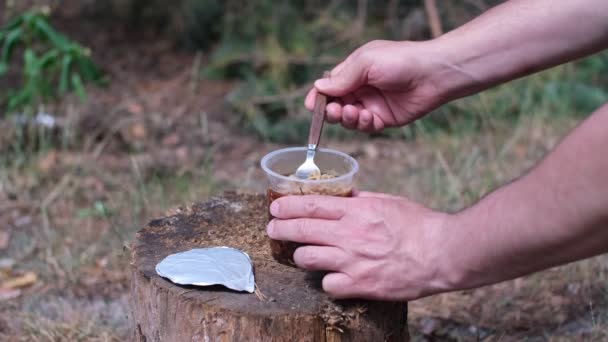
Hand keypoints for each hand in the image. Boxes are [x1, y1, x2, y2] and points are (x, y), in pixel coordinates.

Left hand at [266, 191, 454, 299]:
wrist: (443, 253)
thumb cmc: (419, 225)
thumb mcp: (389, 202)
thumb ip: (362, 200)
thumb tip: (343, 198)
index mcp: (356, 211)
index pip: (311, 205)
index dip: (287, 206)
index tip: (275, 208)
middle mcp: (349, 234)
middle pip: (301, 230)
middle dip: (280, 229)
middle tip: (271, 229)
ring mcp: (352, 261)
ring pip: (307, 258)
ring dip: (301, 256)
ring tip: (302, 255)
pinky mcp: (360, 285)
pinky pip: (328, 285)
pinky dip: (327, 282)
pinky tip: (334, 278)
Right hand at [305, 40, 447, 132]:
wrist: (433, 75)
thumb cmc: (400, 61)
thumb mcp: (366, 63)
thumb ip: (342, 78)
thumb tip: (318, 88)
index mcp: (354, 71)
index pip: (329, 86)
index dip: (319, 97)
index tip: (312, 106)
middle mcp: (361, 89)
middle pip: (335, 105)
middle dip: (331, 111)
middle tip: (334, 111)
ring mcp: (372, 105)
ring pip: (348, 119)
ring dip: (346, 119)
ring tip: (352, 112)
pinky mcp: (384, 119)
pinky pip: (365, 127)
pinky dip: (363, 124)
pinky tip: (369, 117)